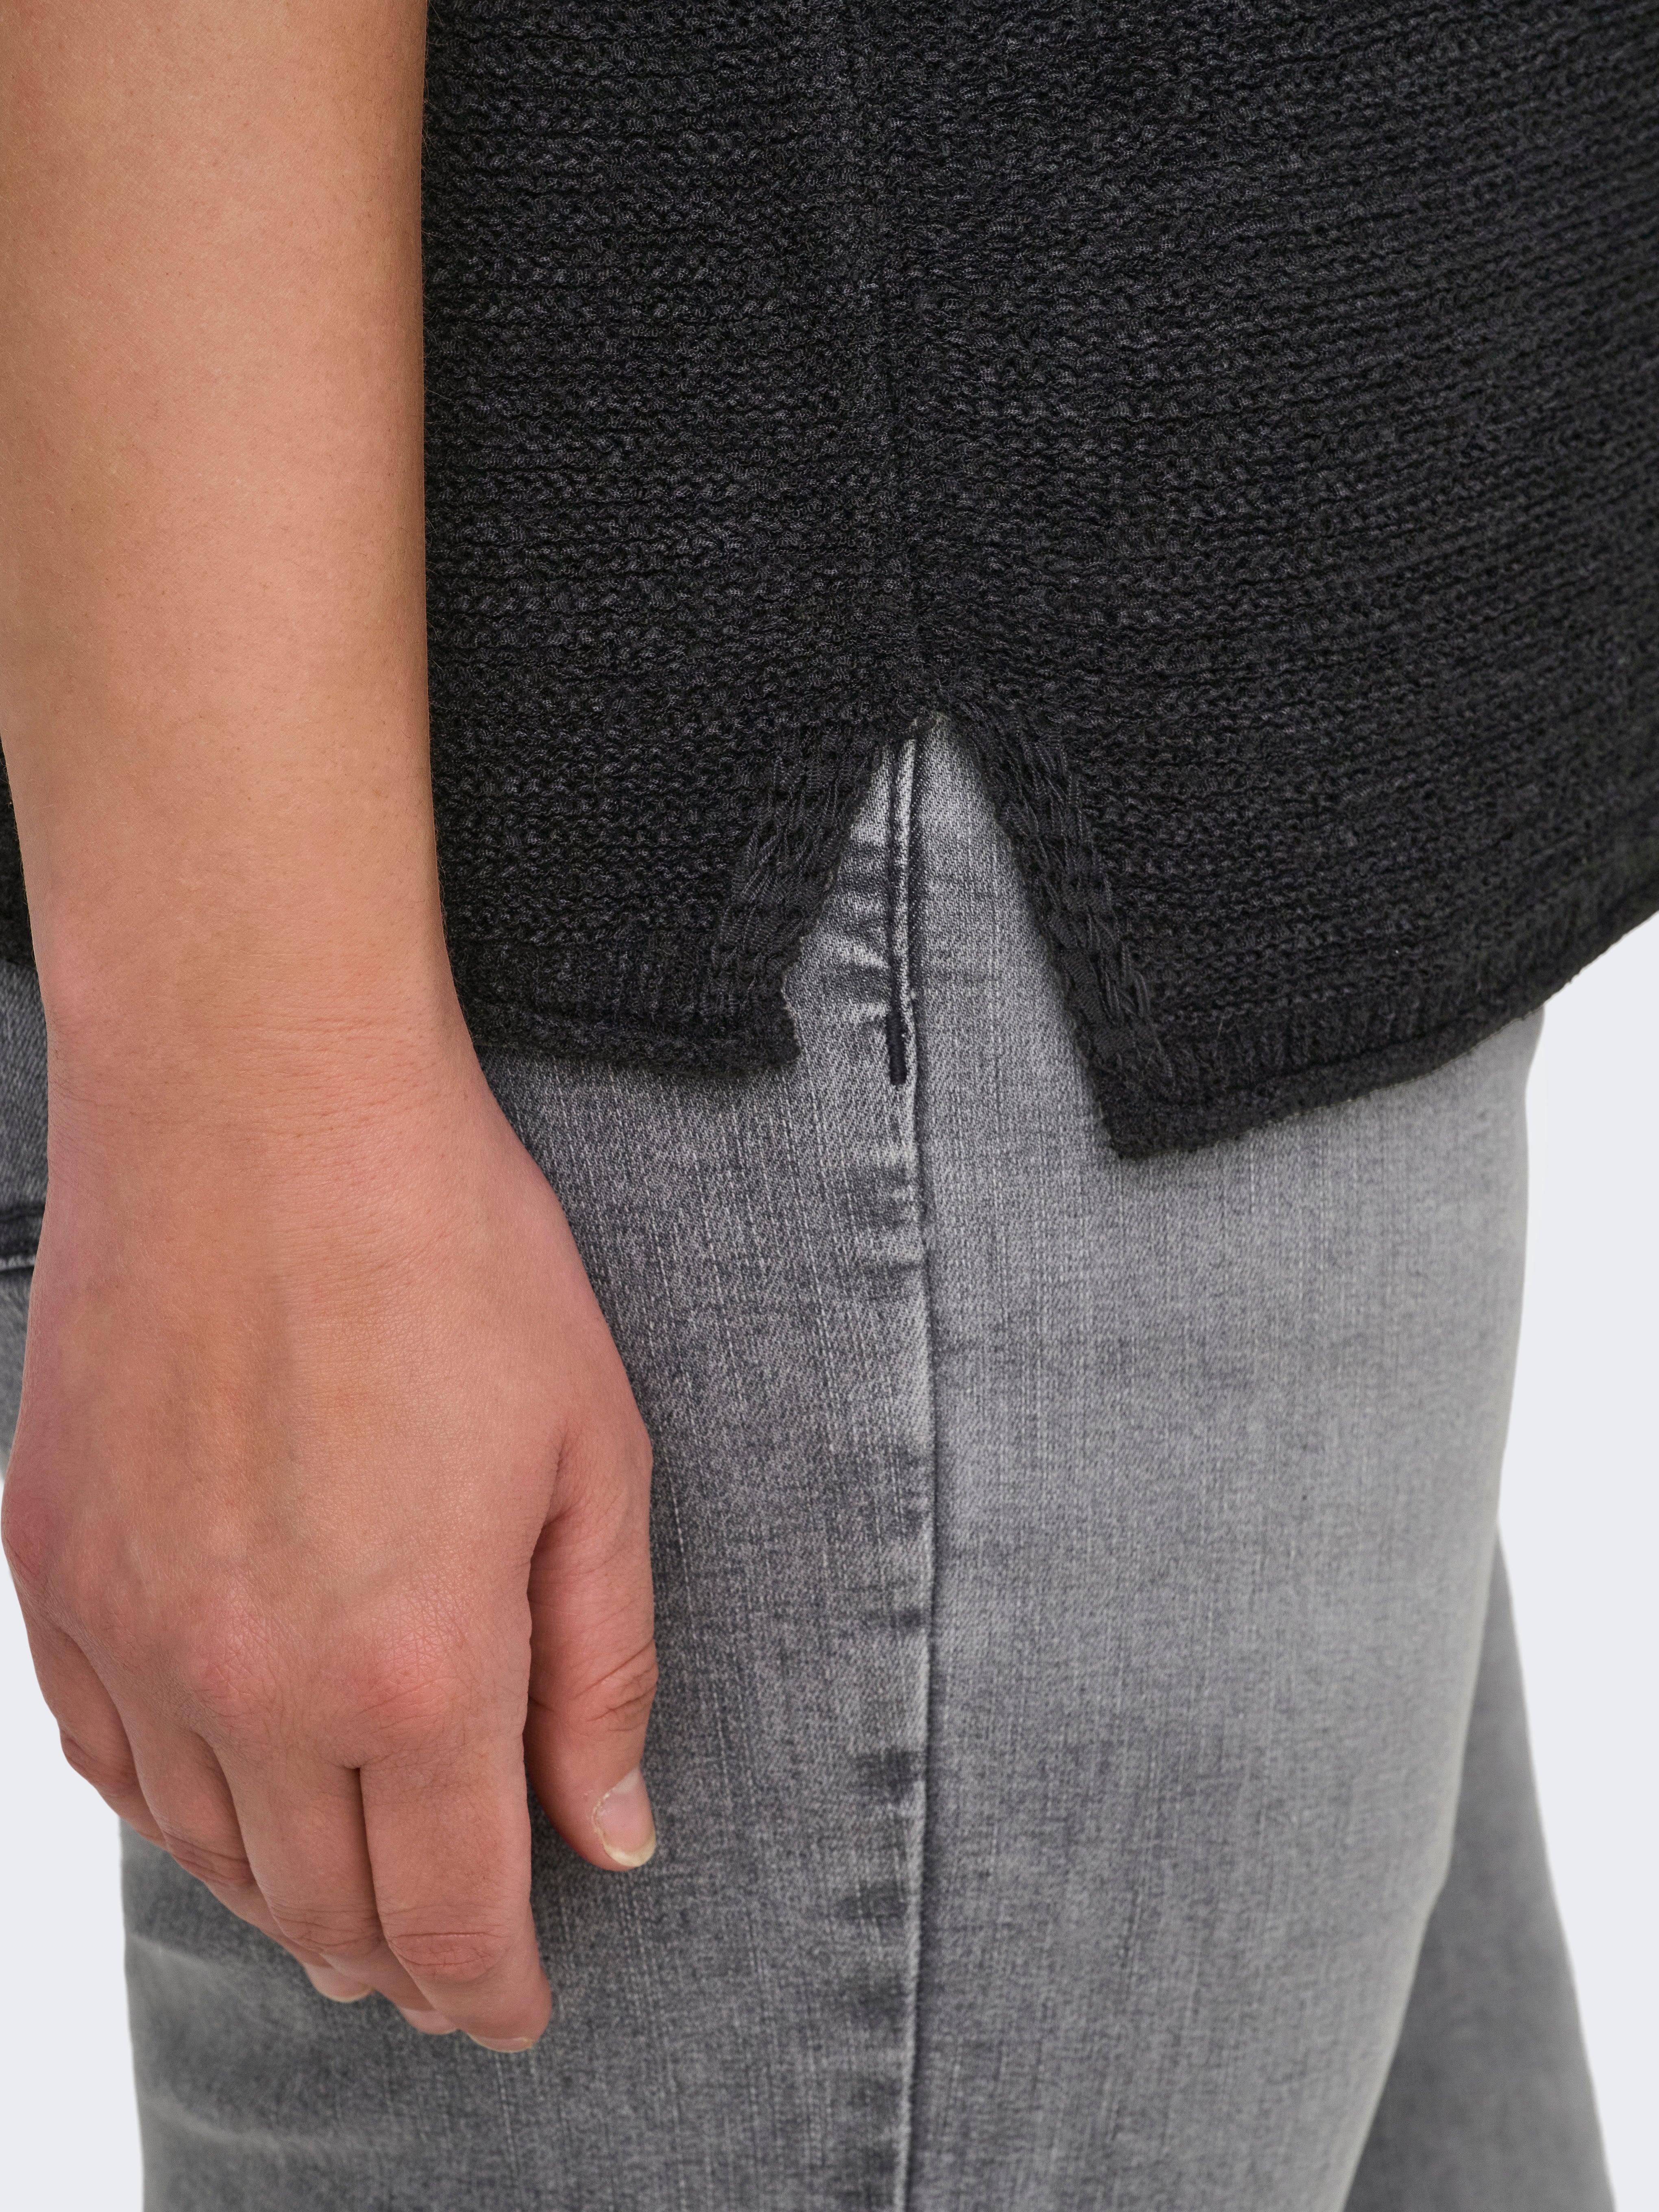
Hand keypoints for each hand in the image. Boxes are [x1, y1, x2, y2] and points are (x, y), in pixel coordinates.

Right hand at [1, 1011, 656, 2049]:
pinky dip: (177, 1808)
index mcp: (414, 1666)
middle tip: (445, 1965)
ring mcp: (137, 1629)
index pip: (455, 1907)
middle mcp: (255, 1681)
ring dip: (288, 1898)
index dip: (492, 1985)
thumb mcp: (595, 1458)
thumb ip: (601, 1666)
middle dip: (401, 1957)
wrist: (261, 1109)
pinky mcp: (56, 1564)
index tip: (515, 2013)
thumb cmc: (454, 1258)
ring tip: (347, 1908)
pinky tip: (223, 1803)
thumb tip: (614, 1832)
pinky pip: (106, 1753)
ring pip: (211, 1849)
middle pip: (326, 1905)